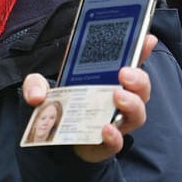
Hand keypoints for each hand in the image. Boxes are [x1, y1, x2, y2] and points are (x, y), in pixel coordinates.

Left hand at [21, 35, 157, 163]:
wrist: (56, 142)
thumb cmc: (60, 109)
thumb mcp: (42, 91)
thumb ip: (35, 85)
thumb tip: (37, 95)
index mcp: (108, 80)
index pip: (130, 61)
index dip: (142, 49)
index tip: (146, 38)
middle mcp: (119, 99)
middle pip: (141, 88)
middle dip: (139, 78)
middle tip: (124, 73)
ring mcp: (116, 122)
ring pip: (138, 113)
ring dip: (132, 103)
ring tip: (118, 96)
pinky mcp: (107, 143)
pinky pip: (118, 141)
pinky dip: (114, 136)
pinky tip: (106, 129)